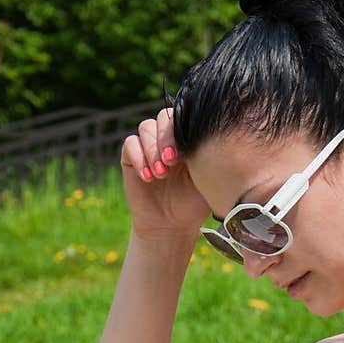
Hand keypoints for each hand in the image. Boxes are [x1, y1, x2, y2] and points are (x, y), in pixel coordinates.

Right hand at [120, 107, 209, 242]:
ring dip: (152, 149)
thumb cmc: (193, 204)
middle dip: (166, 138)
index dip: (181, 131)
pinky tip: (148, 178)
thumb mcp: (206, 179)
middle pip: (163, 117)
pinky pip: (130, 143)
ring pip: (146, 127)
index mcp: (189, 139)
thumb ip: (207, 156)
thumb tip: (213, 137)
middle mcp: (168, 138)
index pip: (183, 117)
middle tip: (171, 163)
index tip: (184, 156)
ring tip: (160, 174)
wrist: (171, 226)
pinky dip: (138, 157)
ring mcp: (149, 146)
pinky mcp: (131, 158)